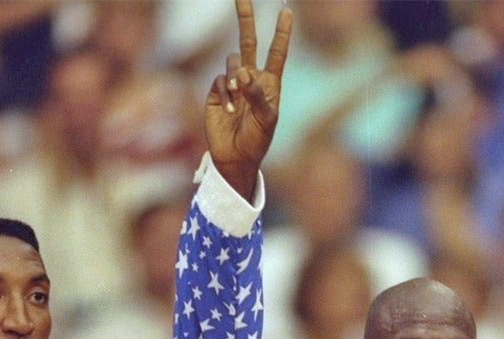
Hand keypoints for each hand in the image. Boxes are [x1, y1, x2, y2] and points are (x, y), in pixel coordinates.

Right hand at [204, 0, 292, 198]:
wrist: (236, 158)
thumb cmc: (258, 141)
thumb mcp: (266, 120)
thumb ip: (258, 94)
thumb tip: (244, 72)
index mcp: (270, 84)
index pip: (277, 53)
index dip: (282, 33)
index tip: (287, 11)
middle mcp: (252, 79)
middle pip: (248, 41)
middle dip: (245, 19)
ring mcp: (233, 85)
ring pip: (232, 63)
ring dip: (236, 78)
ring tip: (239, 99)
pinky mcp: (216, 92)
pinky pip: (220, 81)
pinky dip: (225, 93)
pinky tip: (230, 111)